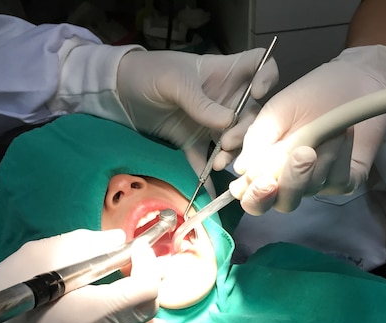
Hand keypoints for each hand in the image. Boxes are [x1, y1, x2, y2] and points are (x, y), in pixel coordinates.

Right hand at [0, 230, 163, 322]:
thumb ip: (91, 244)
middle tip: (144, 256)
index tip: (137, 246)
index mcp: (89, 314)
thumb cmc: (11, 285)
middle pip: (148, 309)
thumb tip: (121, 240)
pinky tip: (134, 298)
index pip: (145, 292)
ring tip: (145, 272)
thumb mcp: (47, 253)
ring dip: (144, 295)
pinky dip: (132, 312)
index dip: (149, 265)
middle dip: (153, 278)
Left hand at [116, 48, 278, 163]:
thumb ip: (200, 102)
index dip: (266, 76)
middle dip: (247, 131)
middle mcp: (224, 99)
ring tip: (217, 164)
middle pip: (251, 113)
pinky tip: (212, 193)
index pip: (258, 65)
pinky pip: (205, 160)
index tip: (258, 92)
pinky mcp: (193, 142)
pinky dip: (208, 177)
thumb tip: (227, 122)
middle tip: (227, 142)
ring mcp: (210, 122)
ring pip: (235, 140)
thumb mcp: (174, 81)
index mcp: (224, 73)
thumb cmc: (149, 73)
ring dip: (232, 154)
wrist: (119, 93)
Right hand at [231, 45, 385, 214]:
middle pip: (284, 203)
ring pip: (312, 189)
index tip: (264, 182)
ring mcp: (319, 182)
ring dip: (319, 159)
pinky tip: (342, 134)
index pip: (254, 197)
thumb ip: (257, 140)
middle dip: (291, 183)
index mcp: (266, 168)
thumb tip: (241, 168)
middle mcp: (290, 180)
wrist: (352, 79)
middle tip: (301, 155)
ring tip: (325, 129)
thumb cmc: (310, 94)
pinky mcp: (347, 180)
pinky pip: (339, 181)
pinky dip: (339, 157)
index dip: (255, 197)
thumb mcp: (276, 112)